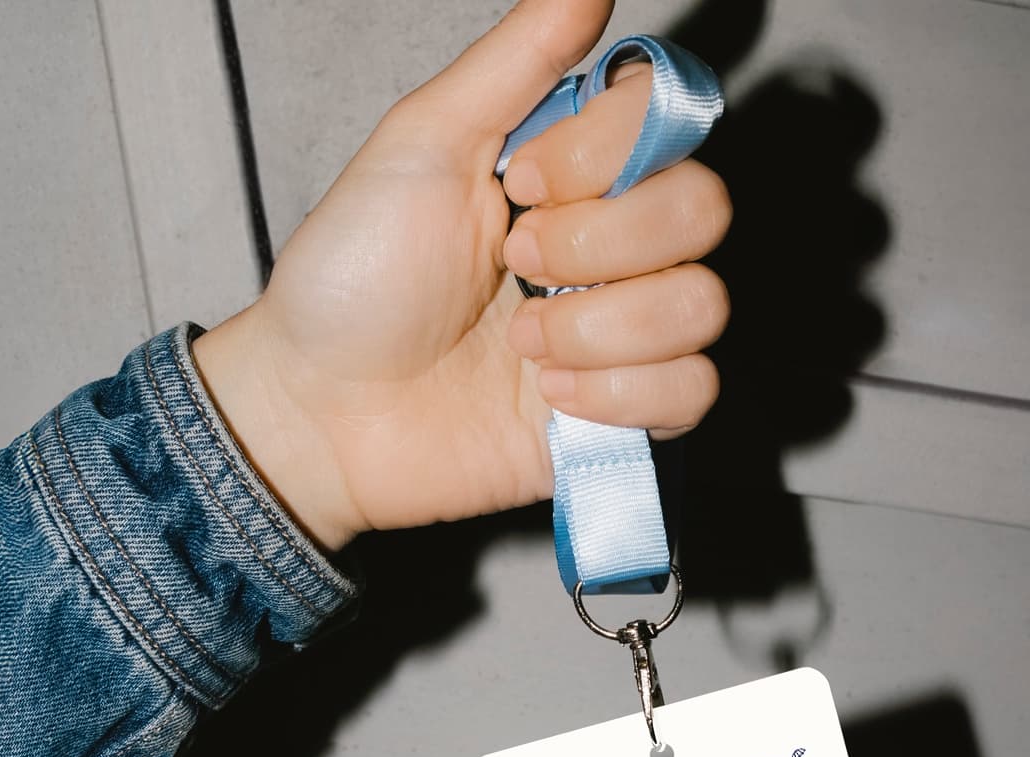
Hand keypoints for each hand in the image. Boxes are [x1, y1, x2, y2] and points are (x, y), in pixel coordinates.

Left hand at [191, 0, 731, 551]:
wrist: (324, 411)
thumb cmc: (356, 280)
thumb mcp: (422, 145)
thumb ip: (513, 63)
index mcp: (574, 179)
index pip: (667, 128)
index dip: (605, 154)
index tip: (517, 182)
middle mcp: (614, 252)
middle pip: (704, 211)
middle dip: (602, 241)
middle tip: (514, 264)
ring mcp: (624, 339)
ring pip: (701, 306)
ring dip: (601, 326)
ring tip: (521, 343)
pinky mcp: (627, 420)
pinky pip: (691, 393)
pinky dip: (619, 394)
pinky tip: (549, 396)